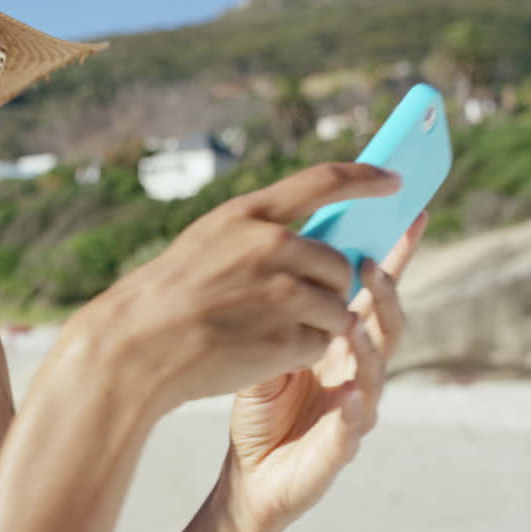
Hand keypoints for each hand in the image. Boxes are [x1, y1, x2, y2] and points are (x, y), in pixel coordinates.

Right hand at [71, 163, 401, 413]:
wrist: (135, 347)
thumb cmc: (168, 296)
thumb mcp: (209, 243)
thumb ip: (260, 236)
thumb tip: (316, 244)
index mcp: (250, 215)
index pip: (325, 181)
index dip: (367, 179)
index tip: (395, 181)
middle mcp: (273, 247)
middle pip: (339, 263)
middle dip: (330, 285)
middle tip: (294, 302)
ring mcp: (282, 294)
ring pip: (336, 307)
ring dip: (315, 322)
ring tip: (265, 330)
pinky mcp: (286, 338)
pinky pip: (320, 344)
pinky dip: (299, 352)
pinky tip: (261, 351)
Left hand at [224, 213, 426, 528]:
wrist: (250, 475)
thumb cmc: (262, 410)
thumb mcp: (264, 351)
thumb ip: (280, 315)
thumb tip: (281, 259)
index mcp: (343, 345)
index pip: (375, 295)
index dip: (396, 258)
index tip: (411, 216)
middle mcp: (358, 372)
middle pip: (387, 325)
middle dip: (386, 293)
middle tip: (371, 263)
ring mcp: (356, 409)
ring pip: (377, 370)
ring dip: (370, 342)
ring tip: (357, 318)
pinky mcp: (341, 446)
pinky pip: (355, 425)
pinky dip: (356, 408)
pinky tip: (350, 394)